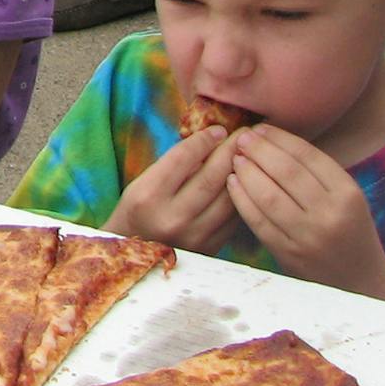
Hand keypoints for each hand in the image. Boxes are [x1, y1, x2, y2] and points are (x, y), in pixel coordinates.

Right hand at [107, 126, 241, 254]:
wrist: (134, 256)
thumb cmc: (137, 212)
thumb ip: (174, 166)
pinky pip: (233, 218)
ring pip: (228, 198)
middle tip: (245, 135)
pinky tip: (247, 182)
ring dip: (243, 173)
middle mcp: (172, 217)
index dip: (204, 139)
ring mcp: (194, 237)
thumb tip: (210, 140)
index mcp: (148, 195)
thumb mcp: (143, 183)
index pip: (182, 158)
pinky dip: (242, 196)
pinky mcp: (210, 249)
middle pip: (211, 177)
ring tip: (251, 155)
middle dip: (230, 151)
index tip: (219, 129)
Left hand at [226, 125, 384, 298]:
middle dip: (259, 150)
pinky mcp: (289, 255)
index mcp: (348, 194)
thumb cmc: (348, 230)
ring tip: (235, 158)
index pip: (308, 156)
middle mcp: (330, 215)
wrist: (360, 282)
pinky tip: (232, 183)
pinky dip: (241, 199)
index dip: (279, 138)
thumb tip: (270, 137)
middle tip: (241, 137)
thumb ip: (316, 173)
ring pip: (267, 195)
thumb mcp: (345, 198)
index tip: (260, 128)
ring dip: (246, 171)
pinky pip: (258, 221)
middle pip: (285, 172)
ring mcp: (308, 237)